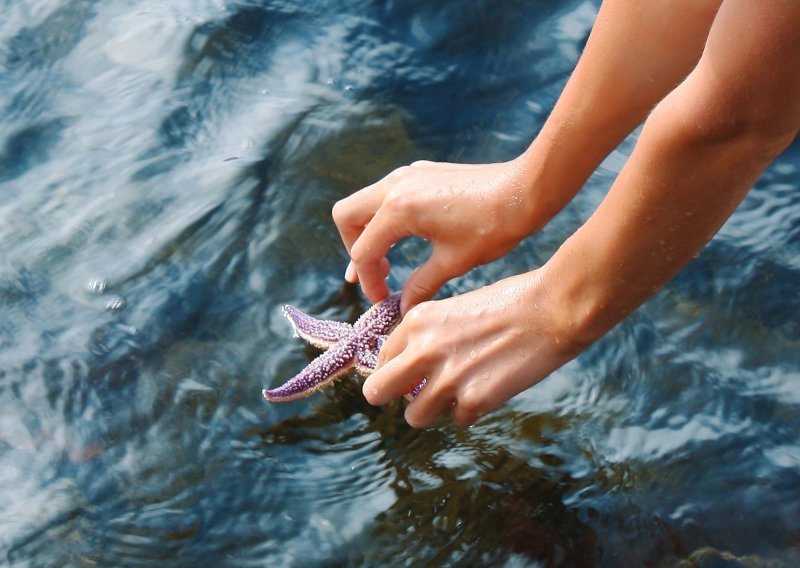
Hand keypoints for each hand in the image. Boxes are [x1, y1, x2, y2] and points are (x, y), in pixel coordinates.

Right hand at [332, 157, 537, 312]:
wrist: (526, 189)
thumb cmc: (493, 226)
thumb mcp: (453, 262)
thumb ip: (420, 285)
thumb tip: (402, 308)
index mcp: (398, 209)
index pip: (363, 252)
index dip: (368, 282)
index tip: (382, 302)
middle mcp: (395, 186)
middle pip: (347, 217)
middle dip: (353, 249)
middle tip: (375, 274)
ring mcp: (407, 175)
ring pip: (364, 203)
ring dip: (368, 233)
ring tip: (386, 263)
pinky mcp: (421, 173)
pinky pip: (386, 195)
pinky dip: (385, 220)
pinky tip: (406, 240)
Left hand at [362, 273, 581, 427]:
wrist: (553, 308)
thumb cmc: (510, 303)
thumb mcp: (455, 309)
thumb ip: (428, 336)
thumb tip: (410, 366)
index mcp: (416, 321)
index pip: (381, 358)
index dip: (394, 369)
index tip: (409, 375)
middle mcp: (423, 350)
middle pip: (376, 392)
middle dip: (391, 397)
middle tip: (412, 396)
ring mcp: (447, 378)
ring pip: (414, 417)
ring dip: (433, 410)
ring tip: (458, 393)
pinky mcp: (474, 401)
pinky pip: (458, 420)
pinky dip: (473, 411)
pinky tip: (492, 387)